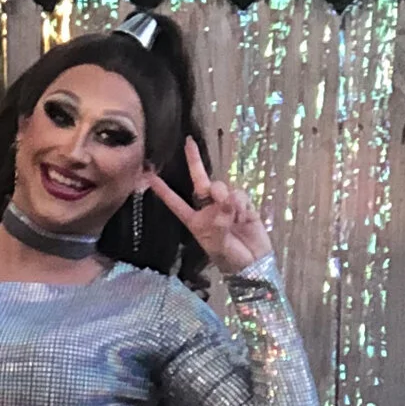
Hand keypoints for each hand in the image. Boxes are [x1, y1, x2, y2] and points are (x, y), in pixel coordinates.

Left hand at [145, 137, 270, 274]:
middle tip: (188, 143)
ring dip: (225, 197)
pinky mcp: (243, 203)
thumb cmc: (229, 258)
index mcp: (194, 220)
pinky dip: (241, 204)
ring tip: (233, 216)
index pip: (176, 202)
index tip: (150, 176)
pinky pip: (239, 195)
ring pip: (221, 187)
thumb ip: (219, 221)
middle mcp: (208, 208)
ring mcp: (225, 204)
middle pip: (200, 181)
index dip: (164, 191)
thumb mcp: (217, 244)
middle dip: (194, 161)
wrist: (254, 262)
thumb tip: (227, 199)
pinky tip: (244, 217)